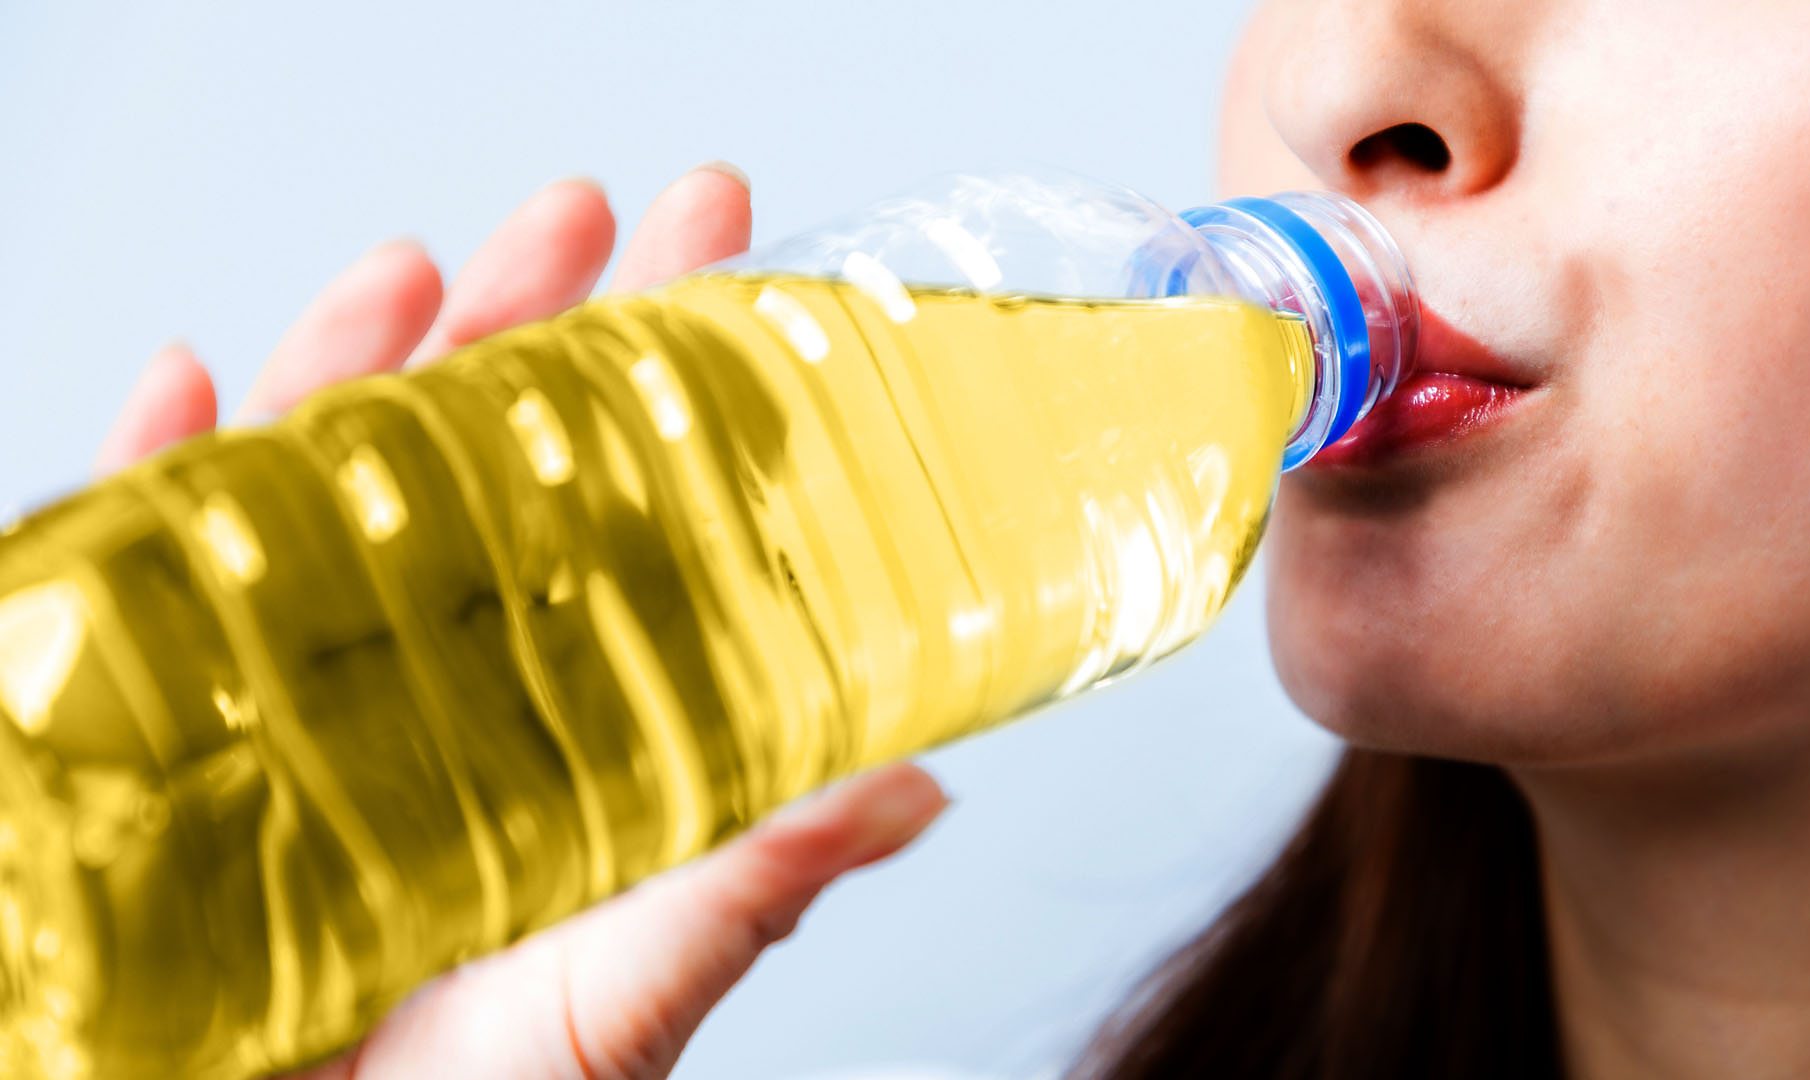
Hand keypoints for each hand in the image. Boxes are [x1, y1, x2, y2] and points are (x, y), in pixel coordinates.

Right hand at [94, 164, 951, 1079]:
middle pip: (488, 461)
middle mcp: (455, 677)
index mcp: (574, 704)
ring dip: (360, 367)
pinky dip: (155, 479)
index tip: (718, 248)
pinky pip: (146, 578)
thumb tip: (917, 789)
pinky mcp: (182, 732)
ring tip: (412, 278)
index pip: (630, 501)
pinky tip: (190, 393)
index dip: (671, 371)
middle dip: (531, 323)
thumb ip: (757, 879)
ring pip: (332, 487)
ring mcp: (316, 690)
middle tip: (584, 215)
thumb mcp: (636, 986)